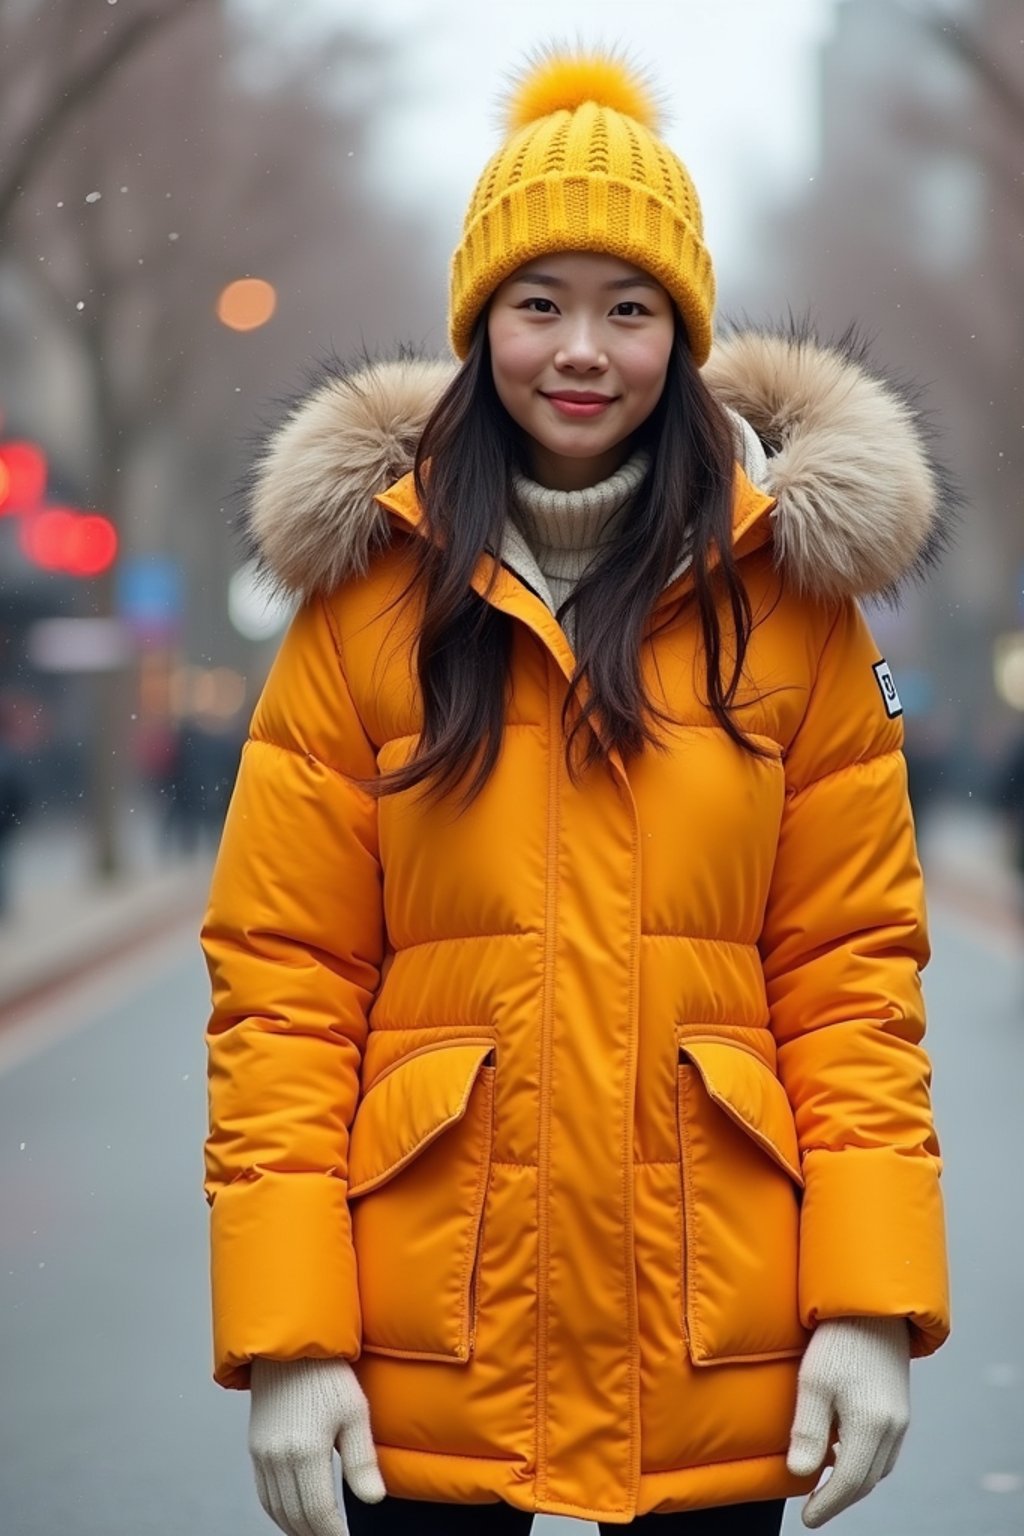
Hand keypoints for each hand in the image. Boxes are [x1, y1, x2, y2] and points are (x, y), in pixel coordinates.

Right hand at [249, 1357, 385, 1535]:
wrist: (290, 1347)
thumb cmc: (327, 1374)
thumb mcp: (355, 1412)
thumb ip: (361, 1460)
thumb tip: (373, 1497)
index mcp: (305, 1451)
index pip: (319, 1511)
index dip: (334, 1533)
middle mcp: (278, 1457)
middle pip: (296, 1515)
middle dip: (316, 1534)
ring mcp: (262, 1454)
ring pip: (276, 1509)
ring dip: (295, 1527)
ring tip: (317, 1532)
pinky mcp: (255, 1447)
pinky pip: (263, 1493)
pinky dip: (278, 1511)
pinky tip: (294, 1513)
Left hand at [787, 1317, 909, 1527]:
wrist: (872, 1305)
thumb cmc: (837, 1340)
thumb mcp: (813, 1383)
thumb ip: (808, 1432)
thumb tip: (801, 1474)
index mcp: (871, 1426)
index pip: (850, 1483)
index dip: (827, 1505)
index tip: (807, 1519)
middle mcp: (893, 1428)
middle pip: (867, 1480)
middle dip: (840, 1498)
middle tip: (813, 1506)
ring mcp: (901, 1417)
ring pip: (879, 1466)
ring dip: (854, 1479)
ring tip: (824, 1479)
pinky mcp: (900, 1404)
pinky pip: (885, 1448)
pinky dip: (865, 1459)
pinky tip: (843, 1448)